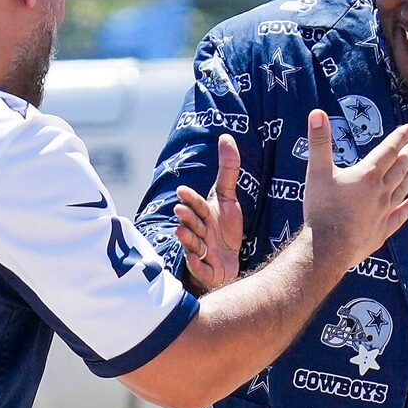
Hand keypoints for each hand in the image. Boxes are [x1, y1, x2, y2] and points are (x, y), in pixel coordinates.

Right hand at [173, 131, 244, 291]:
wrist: (227, 262)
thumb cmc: (223, 229)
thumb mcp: (228, 198)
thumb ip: (228, 170)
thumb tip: (226, 136)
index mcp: (204, 214)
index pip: (197, 204)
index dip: (191, 199)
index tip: (182, 191)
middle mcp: (200, 232)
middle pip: (193, 223)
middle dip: (186, 217)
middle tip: (179, 210)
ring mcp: (203, 252)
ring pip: (194, 244)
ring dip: (187, 239)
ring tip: (181, 231)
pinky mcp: (208, 271)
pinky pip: (201, 269)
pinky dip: (197, 265)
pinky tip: (195, 259)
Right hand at [298, 108, 407, 271]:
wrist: (328, 247)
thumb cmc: (321, 208)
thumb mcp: (317, 171)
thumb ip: (319, 142)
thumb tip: (316, 113)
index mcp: (368, 175)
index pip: (388, 151)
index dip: (399, 138)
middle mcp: (380, 191)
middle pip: (399, 169)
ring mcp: (383, 212)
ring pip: (402, 190)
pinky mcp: (381, 231)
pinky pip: (399, 216)